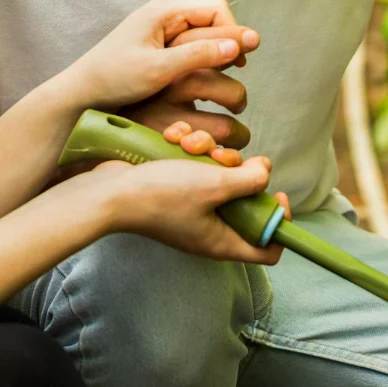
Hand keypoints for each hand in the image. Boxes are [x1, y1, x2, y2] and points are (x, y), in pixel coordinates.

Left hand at [59, 0, 259, 111]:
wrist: (81, 94)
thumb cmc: (114, 79)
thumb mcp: (158, 69)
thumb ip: (198, 55)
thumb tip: (239, 45)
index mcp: (165, 9)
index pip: (216, 9)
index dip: (234, 32)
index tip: (240, 61)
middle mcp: (166, 14)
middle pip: (212, 20)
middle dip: (227, 42)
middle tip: (237, 70)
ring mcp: (162, 30)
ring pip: (203, 35)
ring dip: (215, 53)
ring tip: (220, 76)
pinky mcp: (159, 47)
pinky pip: (190, 47)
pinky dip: (202, 61)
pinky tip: (202, 80)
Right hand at [84, 152, 288, 264]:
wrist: (109, 190)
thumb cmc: (159, 194)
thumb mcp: (213, 185)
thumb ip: (248, 180)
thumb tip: (265, 172)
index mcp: (222, 241)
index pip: (268, 249)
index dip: (278, 222)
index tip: (275, 191)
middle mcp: (209, 227)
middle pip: (245, 200)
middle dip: (238, 170)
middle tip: (223, 159)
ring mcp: (190, 207)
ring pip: (218, 174)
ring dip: (208, 150)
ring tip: (189, 143)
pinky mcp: (174, 187)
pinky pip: (193, 164)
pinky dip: (186, 147)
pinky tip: (173, 137)